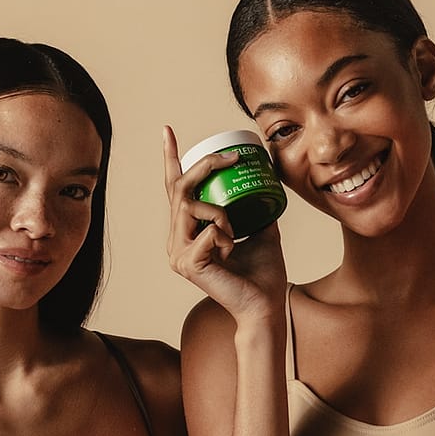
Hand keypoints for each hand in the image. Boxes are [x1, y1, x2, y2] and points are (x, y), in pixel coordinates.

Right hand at [163, 126, 286, 322]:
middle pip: (179, 189)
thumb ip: (256, 207)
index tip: (168, 131)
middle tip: (232, 158)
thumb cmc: (263, 273)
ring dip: (220, 213)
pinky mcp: (187, 264)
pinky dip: (224, 236)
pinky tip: (230, 253)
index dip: (171, 159)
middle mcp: (176, 242)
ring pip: (191, 207)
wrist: (266, 304)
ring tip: (234, 232)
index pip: (175, 190)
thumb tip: (266, 178)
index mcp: (189, 232)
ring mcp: (177, 254)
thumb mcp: (261, 228)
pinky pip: (207, 231)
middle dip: (205, 167)